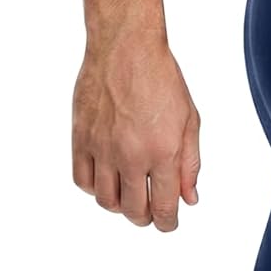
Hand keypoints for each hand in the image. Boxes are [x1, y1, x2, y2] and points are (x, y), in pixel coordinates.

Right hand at [72, 35, 200, 229]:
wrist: (125, 46)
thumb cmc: (161, 78)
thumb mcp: (189, 122)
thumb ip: (190, 164)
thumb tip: (189, 199)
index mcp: (163, 152)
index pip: (163, 209)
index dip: (167, 224)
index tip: (168, 223)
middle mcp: (131, 155)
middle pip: (133, 211)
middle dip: (145, 218)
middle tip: (149, 210)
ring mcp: (103, 148)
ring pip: (106, 201)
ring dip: (119, 206)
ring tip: (127, 194)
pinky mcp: (81, 137)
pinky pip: (82, 180)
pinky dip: (94, 188)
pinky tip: (106, 179)